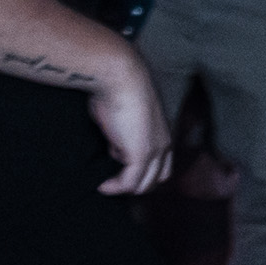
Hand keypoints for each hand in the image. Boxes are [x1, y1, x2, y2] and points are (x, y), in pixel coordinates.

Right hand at [88, 70, 171, 196]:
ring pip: (144, 184)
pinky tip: (101, 186)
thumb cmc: (116, 89)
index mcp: (162, 132)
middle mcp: (164, 142)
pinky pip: (130, 182)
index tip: (119, 173)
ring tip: (106, 186)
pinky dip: (115, 188)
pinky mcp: (141, 154)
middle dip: (135, 184)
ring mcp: (154, 150)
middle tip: (112, 183)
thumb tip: (113, 147)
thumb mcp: (123, 115)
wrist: (120, 76)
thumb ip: (122, 133)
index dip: (143, 173)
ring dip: (124, 188)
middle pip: (156, 178)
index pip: (161, 164)